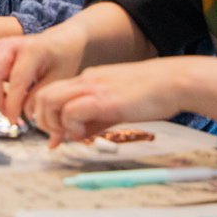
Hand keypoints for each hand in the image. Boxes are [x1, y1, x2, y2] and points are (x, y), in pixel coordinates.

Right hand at [0, 23, 87, 123]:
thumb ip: (39, 97)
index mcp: (31, 51)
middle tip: (8, 112)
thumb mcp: (59, 80)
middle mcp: (10, 45)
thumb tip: (24, 115)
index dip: (11, 106)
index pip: (15, 82)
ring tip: (1, 101)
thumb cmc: (63, 59)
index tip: (14, 121)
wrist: (61, 39)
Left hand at [28, 60, 187, 147]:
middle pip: (42, 95)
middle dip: (42, 120)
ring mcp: (93, 88)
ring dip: (52, 123)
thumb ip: (94, 120)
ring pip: (49, 100)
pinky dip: (71, 126)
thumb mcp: (115, 106)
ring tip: (69, 134)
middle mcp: (85, 80)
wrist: (175, 81)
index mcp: (87, 80)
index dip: (46, 115)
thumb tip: (76, 136)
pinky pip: (71, 111)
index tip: (56, 132)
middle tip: (57, 136)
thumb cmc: (151, 93)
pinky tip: (84, 133)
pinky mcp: (104, 99)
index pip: (50, 92)